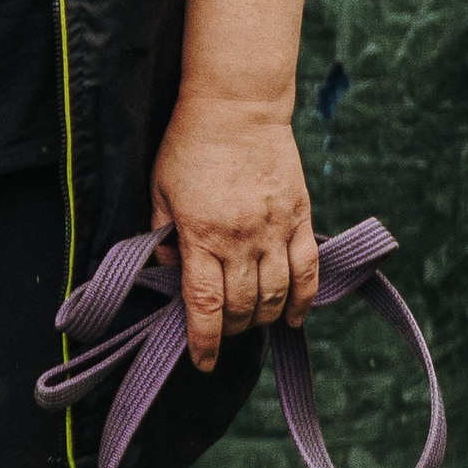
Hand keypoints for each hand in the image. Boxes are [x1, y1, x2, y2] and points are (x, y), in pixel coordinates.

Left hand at [149, 91, 320, 372]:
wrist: (237, 106)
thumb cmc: (189, 145)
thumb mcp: (159, 190)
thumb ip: (163, 235)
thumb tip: (169, 274)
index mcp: (201, 234)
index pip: (205, 304)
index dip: (204, 340)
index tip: (202, 361)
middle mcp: (241, 239)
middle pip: (243, 306)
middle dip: (232, 329)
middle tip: (224, 333)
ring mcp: (275, 229)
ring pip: (277, 295)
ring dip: (265, 319)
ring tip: (253, 323)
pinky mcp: (300, 218)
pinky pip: (308, 271)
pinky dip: (304, 300)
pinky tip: (295, 317)